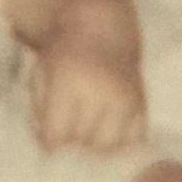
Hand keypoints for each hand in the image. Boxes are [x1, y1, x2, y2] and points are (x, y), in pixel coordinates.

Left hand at [29, 42, 145, 152]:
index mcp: (70, 82)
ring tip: (87, 135)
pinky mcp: (142, 105)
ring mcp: (125, 100)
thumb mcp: (41, 74)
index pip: (57, 134)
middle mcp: (101, 92)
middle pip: (82, 142)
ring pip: (108, 147)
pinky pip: (133, 141)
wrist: (103, 32)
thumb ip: (40, 111)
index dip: (49, 143)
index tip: (48, 141)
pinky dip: (120, 144)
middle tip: (67, 135)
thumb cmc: (65, 55)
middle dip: (71, 144)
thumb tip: (49, 149)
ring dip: (95, 148)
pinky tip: (108, 133)